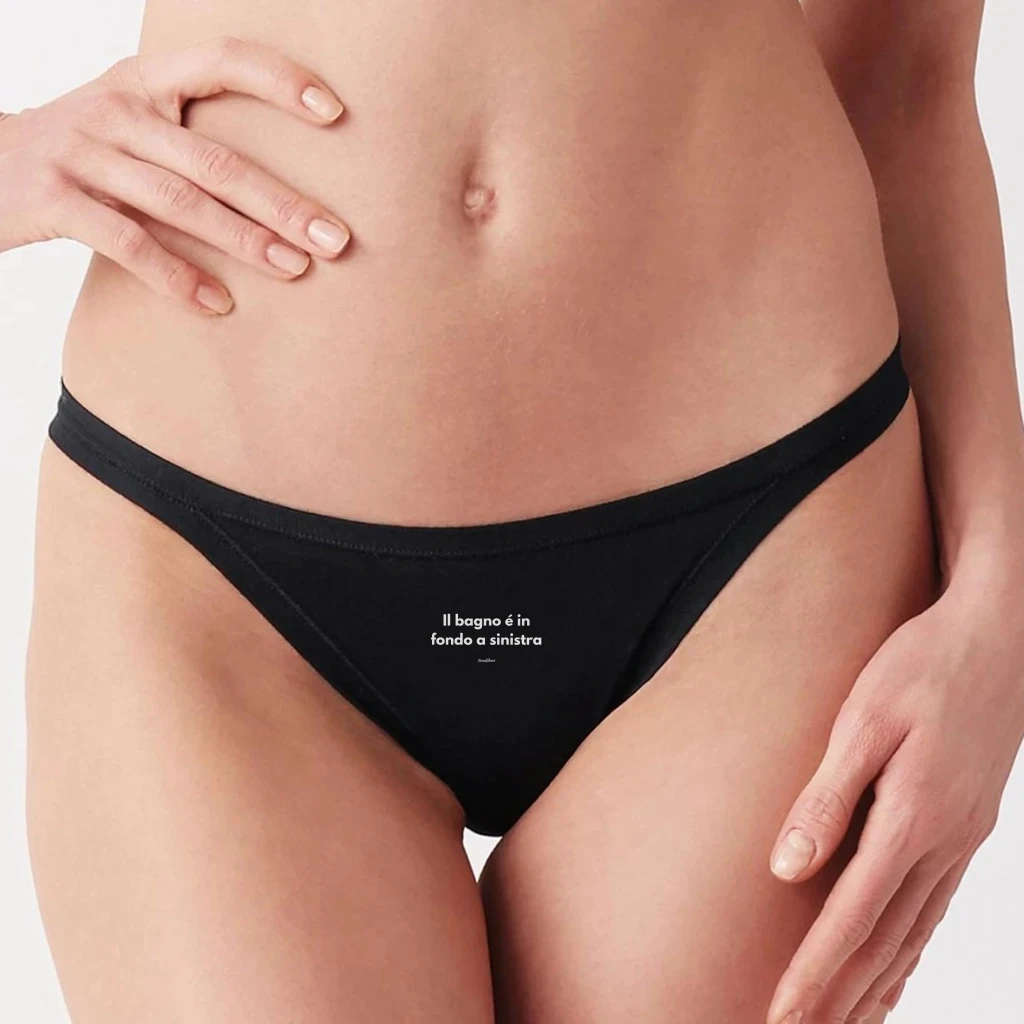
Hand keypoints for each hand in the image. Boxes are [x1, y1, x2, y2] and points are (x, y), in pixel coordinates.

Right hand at [0, 36, 351, 314]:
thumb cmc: (83, 153)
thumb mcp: (132, 124)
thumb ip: (192, 140)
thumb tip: (283, 190)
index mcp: (144, 80)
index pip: (221, 61)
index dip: (279, 81)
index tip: (335, 112)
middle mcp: (117, 108)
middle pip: (215, 159)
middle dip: (282, 202)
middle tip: (336, 239)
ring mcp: (83, 152)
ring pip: (180, 201)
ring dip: (244, 241)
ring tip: (295, 270)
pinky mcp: (55, 199)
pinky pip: (129, 242)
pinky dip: (177, 277)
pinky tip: (218, 303)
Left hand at [765, 556, 1023, 1022]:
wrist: (998, 635)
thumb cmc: (921, 666)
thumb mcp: (863, 720)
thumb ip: (826, 798)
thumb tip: (787, 872)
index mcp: (912, 817)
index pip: (852, 917)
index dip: (815, 972)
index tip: (780, 1016)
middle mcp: (944, 842)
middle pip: (885, 942)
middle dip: (841, 998)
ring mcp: (963, 839)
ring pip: (914, 934)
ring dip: (876, 986)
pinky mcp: (968, 828)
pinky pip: (935, 908)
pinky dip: (911, 951)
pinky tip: (895, 970)